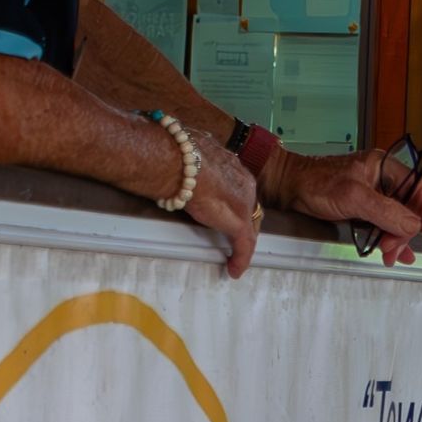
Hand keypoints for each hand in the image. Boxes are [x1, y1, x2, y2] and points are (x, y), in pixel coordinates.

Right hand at [184, 132, 262, 279]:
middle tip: (236, 237)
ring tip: (237, 256)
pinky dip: (240, 258)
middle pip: (250, 207)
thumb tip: (178, 155)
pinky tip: (234, 270)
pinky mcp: (237, 223)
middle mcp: (244, 181)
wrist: (174, 160)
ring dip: (244, 241)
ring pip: (250, 225)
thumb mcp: (188, 152)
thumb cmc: (172, 152)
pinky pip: (244, 244)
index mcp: (231, 163)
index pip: (240, 187)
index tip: (227, 209)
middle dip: (245, 222)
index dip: (236, 201)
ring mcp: (244, 202)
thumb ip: (191, 159)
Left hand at [266, 144, 421, 263]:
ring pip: (398, 218)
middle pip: (410, 208)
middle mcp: (384, 178)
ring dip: (396, 239)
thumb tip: (413, 225)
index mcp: (386, 166)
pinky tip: (392, 251)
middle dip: (405, 232)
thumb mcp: (353, 197)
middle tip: (392, 249)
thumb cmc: (314, 182)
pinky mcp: (364, 207)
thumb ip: (386, 211)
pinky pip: (384, 223)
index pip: (421, 188)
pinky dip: (388, 238)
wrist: (287, 186)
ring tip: (389, 255)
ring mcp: (374, 193)